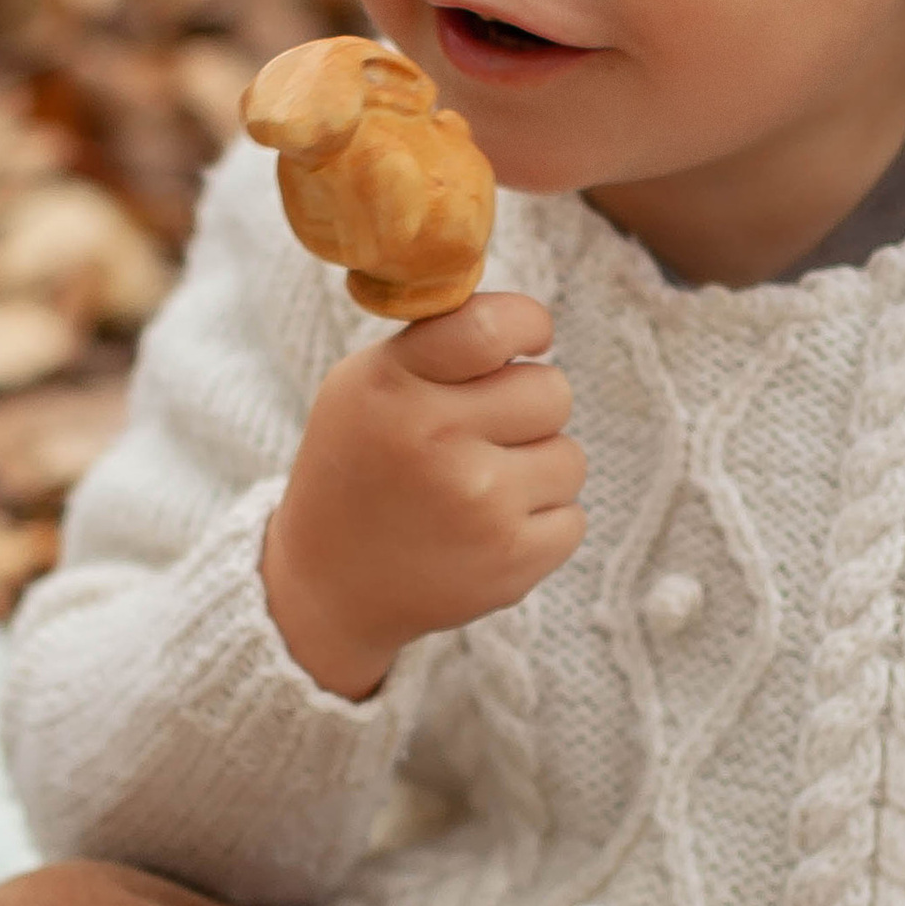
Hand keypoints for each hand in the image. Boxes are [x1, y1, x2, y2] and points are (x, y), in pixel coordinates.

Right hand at [262, 291, 584, 699]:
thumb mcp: (366, 385)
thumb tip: (526, 320)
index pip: (494, 325)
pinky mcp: (511, 561)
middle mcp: (436, 439)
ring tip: (480, 490)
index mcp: (394, 383)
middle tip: (486, 434)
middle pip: (552, 391)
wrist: (330, 585)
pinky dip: (541, 525)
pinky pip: (574, 518)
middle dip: (530, 408)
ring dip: (537, 471)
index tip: (528, 341)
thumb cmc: (363, 466)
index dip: (528, 325)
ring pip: (570, 457)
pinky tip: (489, 532)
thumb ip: (440, 343)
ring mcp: (479, 504)